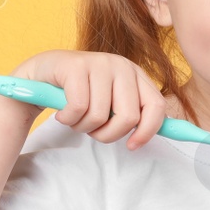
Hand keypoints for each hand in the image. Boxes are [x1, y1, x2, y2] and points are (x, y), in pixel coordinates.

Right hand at [12, 50, 168, 149]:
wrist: (41, 75)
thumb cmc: (79, 94)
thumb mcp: (111, 103)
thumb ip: (134, 113)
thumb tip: (168, 132)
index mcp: (136, 75)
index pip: (157, 106)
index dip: (147, 131)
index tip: (132, 146)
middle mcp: (122, 65)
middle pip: (129, 117)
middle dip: (108, 134)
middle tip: (92, 130)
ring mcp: (100, 63)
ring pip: (100, 116)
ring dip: (83, 127)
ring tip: (75, 118)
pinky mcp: (76, 66)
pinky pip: (78, 109)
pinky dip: (68, 119)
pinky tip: (62, 112)